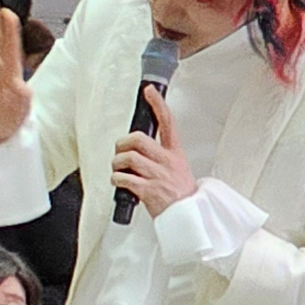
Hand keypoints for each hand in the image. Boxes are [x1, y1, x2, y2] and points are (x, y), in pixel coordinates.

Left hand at [108, 86, 194, 215]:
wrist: (188, 213)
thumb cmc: (178, 190)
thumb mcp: (176, 166)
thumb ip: (159, 154)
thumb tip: (136, 145)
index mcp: (175, 152)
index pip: (168, 122)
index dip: (158, 104)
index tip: (149, 91)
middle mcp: (166, 161)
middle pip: (139, 139)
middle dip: (123, 144)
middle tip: (120, 151)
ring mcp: (157, 175)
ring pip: (128, 158)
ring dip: (116, 163)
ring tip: (118, 170)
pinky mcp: (148, 191)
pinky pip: (124, 178)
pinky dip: (115, 179)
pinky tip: (118, 182)